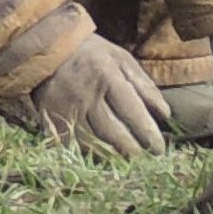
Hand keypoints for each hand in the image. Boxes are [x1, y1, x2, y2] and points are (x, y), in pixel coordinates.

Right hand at [28, 34, 169, 158]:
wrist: (46, 49)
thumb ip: (144, 86)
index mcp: (106, 75)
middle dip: (132, 150)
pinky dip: (90, 155)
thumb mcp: (121, 59)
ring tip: (130, 164)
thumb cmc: (92, 54)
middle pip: (112, 132)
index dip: (147, 133)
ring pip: (93, 143)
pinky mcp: (51, 121)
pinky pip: (73, 145)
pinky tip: (105, 159)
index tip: (159, 149)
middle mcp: (85, 94)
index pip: (131, 110)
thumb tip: (165, 115)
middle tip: (147, 160)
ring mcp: (66, 110)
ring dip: (113, 157)